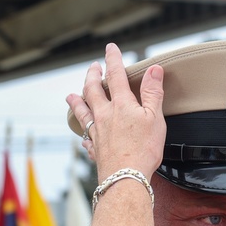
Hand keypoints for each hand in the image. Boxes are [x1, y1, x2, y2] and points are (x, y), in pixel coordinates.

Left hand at [66, 43, 165, 182]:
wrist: (125, 177)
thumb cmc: (143, 150)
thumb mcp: (155, 118)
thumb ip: (153, 93)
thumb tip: (153, 69)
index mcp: (121, 104)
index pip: (116, 75)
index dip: (113, 59)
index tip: (110, 48)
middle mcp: (104, 115)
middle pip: (93, 90)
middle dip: (93, 76)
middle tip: (92, 67)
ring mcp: (96, 132)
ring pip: (82, 112)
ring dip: (77, 101)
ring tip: (71, 95)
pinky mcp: (95, 149)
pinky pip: (86, 138)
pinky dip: (83, 134)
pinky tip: (83, 137)